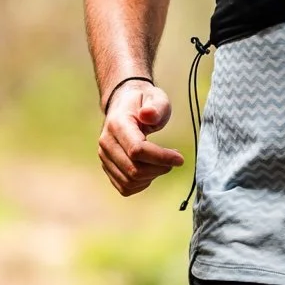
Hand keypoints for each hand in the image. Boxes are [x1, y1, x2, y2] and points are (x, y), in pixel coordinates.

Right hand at [98, 79, 185, 194]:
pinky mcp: (108, 167)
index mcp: (117, 124)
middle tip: (173, 160)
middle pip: (134, 170)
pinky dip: (142, 184)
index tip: (179, 158)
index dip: (161, 158)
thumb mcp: (155, 98)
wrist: (123, 105)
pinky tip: (151, 170)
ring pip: (130, 181)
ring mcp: (105, 157)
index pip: (137, 150)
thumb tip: (148, 114)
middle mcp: (106, 143)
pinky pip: (125, 187)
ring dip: (152, 177)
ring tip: (162, 163)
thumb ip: (156, 107)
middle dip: (159, 169)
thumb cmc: (143, 102)